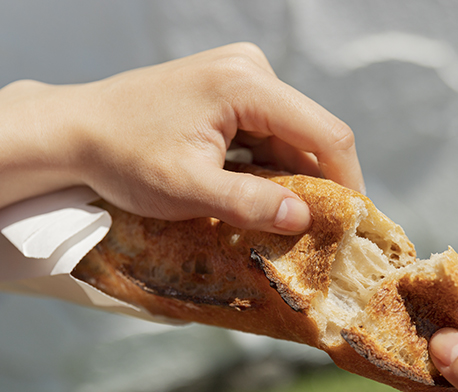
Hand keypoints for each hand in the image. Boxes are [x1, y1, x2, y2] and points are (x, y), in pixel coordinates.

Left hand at [0, 43, 363, 233]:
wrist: (75, 130)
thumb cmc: (124, 156)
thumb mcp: (188, 189)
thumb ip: (250, 203)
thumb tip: (305, 218)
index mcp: (246, 84)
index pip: (325, 132)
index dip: (348, 179)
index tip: (353, 221)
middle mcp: (250, 69)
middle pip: (311, 131)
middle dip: (320, 180)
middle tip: (322, 227)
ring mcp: (240, 76)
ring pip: (291, 133)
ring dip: (295, 174)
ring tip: (289, 216)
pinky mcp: (230, 90)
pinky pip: (268, 130)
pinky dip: (272, 163)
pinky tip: (264, 192)